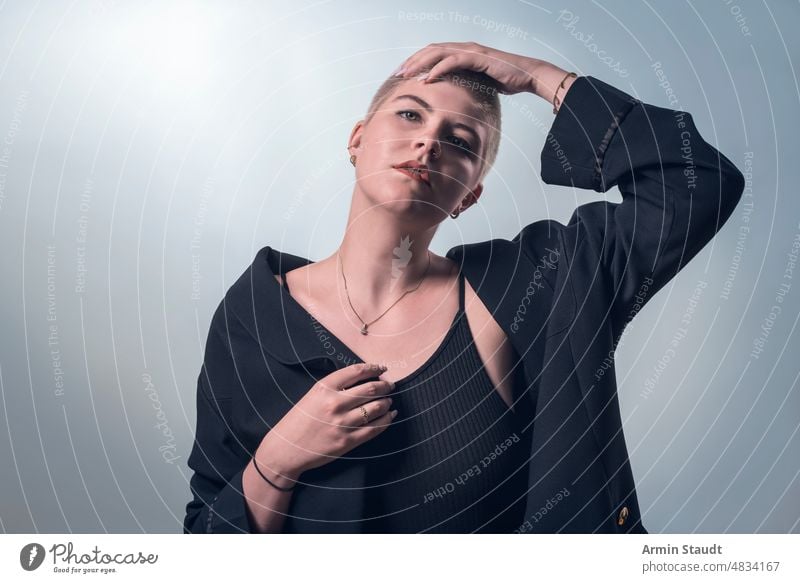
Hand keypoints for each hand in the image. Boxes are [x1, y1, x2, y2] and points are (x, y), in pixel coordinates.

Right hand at [255, 363, 396, 477]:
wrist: (286, 449)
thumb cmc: (299, 421)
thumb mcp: (312, 396)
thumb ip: (335, 387)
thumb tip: (363, 380)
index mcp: (324, 388)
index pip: (356, 372)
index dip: (373, 368)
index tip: (381, 369)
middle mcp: (334, 404)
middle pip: (370, 389)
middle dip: (384, 386)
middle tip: (390, 385)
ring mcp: (342, 423)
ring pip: (375, 408)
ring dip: (386, 402)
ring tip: (388, 400)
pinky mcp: (347, 441)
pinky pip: (374, 428)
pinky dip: (386, 420)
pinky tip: (390, 416)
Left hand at [393, 41, 574, 104]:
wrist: (527, 76)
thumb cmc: (505, 81)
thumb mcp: (479, 84)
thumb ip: (464, 85)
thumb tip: (451, 98)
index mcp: (462, 52)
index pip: (433, 54)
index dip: (416, 62)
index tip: (402, 74)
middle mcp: (464, 48)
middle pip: (430, 50)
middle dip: (412, 61)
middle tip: (396, 73)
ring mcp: (471, 51)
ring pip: (438, 53)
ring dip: (420, 63)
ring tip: (407, 74)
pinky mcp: (478, 57)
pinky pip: (454, 61)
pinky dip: (439, 69)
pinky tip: (428, 78)